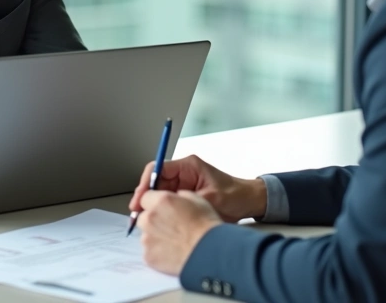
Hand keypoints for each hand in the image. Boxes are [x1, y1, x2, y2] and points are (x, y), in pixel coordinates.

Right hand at [129, 154, 266, 222]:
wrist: (249, 201)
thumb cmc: (236, 195)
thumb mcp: (212, 199)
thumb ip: (188, 201)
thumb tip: (167, 207)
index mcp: (188, 166)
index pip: (157, 168)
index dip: (145, 183)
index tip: (139, 198)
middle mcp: (183, 172)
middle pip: (155, 181)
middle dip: (145, 196)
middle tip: (136, 212)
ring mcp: (183, 183)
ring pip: (159, 192)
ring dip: (151, 204)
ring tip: (144, 219)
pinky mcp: (185, 194)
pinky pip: (167, 200)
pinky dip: (161, 209)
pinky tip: (157, 220)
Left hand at [137, 191, 221, 275]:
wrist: (210, 253)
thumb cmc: (207, 226)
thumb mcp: (197, 199)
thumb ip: (179, 195)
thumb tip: (174, 198)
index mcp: (160, 201)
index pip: (145, 197)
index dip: (154, 202)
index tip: (162, 208)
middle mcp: (149, 218)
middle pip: (144, 216)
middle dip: (153, 220)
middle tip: (171, 226)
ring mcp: (146, 239)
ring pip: (146, 235)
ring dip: (155, 236)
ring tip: (174, 242)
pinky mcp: (148, 257)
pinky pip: (149, 251)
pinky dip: (157, 252)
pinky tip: (172, 253)